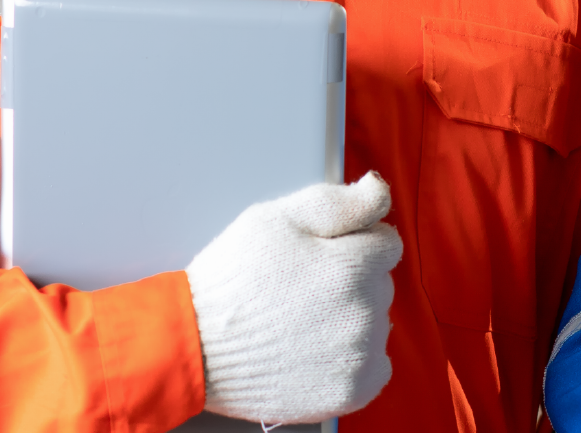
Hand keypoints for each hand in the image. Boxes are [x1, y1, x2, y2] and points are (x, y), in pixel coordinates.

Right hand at [185, 173, 403, 424]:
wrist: (194, 345)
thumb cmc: (231, 279)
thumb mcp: (276, 218)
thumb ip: (338, 202)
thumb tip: (378, 190)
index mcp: (351, 265)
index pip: (387, 244)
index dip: (352, 245)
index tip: (319, 258)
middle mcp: (362, 312)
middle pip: (381, 283)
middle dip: (351, 281)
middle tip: (301, 290)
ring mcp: (358, 355)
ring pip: (378, 323)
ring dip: (352, 319)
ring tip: (302, 321)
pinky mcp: (350, 391)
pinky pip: (376, 367)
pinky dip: (354, 360)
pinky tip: (317, 350)